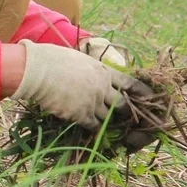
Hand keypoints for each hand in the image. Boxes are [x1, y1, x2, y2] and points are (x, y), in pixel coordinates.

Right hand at [12, 40, 152, 130]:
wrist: (37, 70)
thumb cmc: (53, 59)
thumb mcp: (79, 58)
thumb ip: (92, 69)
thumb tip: (95, 75)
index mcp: (103, 71)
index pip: (129, 83)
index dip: (140, 92)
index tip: (149, 98)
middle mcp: (101, 87)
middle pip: (122, 104)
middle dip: (126, 112)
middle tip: (127, 116)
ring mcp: (92, 102)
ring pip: (108, 117)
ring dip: (109, 121)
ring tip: (108, 124)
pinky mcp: (80, 114)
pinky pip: (94, 126)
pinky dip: (94, 128)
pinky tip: (91, 127)